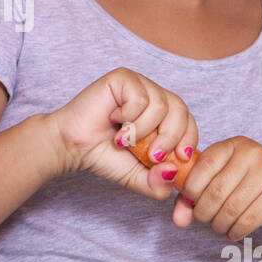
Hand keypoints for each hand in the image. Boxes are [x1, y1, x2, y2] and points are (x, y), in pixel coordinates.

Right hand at [49, 67, 199, 199]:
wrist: (73, 147)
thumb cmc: (104, 156)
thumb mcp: (138, 177)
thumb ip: (158, 183)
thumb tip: (173, 172)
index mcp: (163, 116)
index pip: (189, 121)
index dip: (189, 139)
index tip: (179, 158)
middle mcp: (153, 96)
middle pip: (180, 110)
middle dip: (170, 138)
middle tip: (151, 155)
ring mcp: (139, 84)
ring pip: (161, 104)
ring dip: (143, 130)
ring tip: (123, 140)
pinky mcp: (124, 78)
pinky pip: (140, 97)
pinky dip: (129, 116)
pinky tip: (113, 120)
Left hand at [172, 136, 261, 238]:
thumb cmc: (249, 187)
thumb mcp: (220, 183)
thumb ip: (193, 198)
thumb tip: (178, 220)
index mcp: (233, 145)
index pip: (202, 167)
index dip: (190, 189)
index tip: (190, 201)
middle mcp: (252, 153)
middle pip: (215, 191)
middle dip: (203, 212)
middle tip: (204, 219)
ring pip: (230, 208)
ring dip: (218, 224)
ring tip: (218, 227)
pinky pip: (247, 219)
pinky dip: (235, 231)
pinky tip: (233, 232)